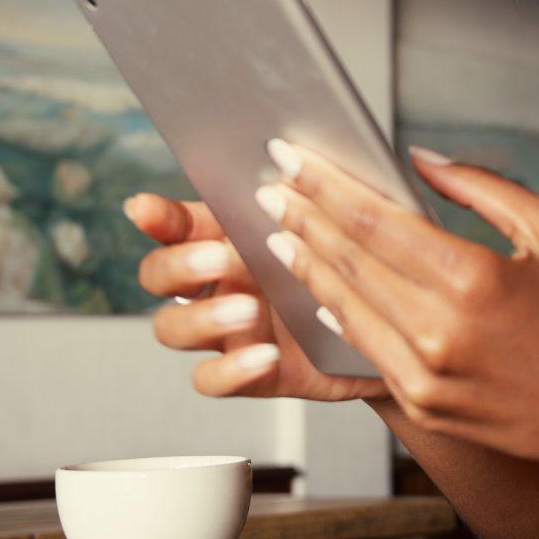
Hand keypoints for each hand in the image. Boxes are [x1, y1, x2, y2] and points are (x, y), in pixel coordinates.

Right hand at [125, 193, 385, 402]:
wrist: (395, 330)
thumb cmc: (360, 266)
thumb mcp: (338, 225)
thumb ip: (311, 196)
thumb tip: (301, 159)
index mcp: (229, 239)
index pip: (178, 223)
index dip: (156, 216)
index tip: (144, 208)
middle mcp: (218, 284)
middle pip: (159, 275)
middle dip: (180, 264)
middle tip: (220, 257)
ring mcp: (229, 330)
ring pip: (172, 328)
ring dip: (202, 317)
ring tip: (248, 308)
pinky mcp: (250, 373)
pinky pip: (212, 379)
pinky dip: (231, 369)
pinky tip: (264, 354)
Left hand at [255, 142, 538, 471]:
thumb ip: (481, 188)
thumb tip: (419, 159)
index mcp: (475, 279)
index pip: (375, 221)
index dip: (325, 186)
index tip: (292, 157)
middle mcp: (441, 330)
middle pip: (349, 260)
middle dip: (303, 218)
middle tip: (271, 187)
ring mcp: (426, 375)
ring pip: (346, 306)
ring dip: (307, 265)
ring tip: (280, 232)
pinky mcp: (423, 404)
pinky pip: (364, 348)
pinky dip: (336, 313)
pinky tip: (318, 286)